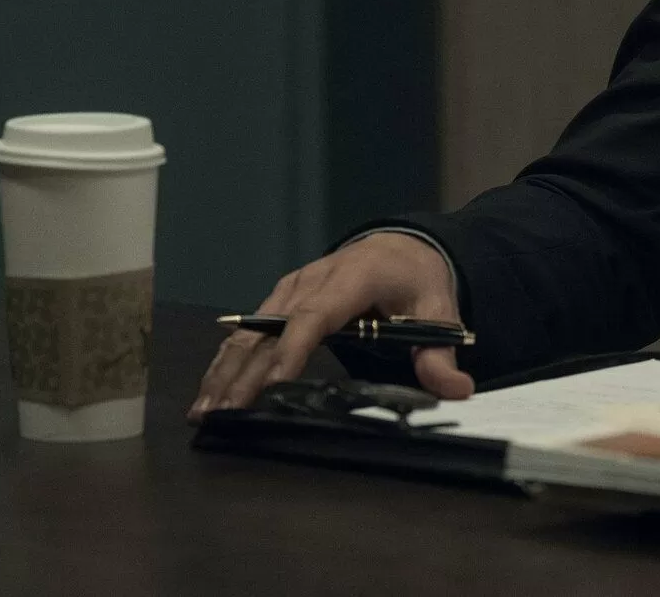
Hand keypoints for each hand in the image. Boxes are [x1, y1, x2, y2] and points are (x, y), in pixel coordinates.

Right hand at [188, 232, 473, 421]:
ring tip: (204, 409)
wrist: (402, 247)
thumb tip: (456, 389)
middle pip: (273, 327)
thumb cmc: (418, 281)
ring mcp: (293, 287)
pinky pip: (250, 330)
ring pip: (252, 329)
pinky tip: (212, 389)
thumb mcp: (439, 312)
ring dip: (226, 369)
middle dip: (245, 371)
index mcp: (356, 276)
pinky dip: (229, 359)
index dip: (293, 349)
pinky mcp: (282, 298)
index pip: (317, 314)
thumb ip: (440, 353)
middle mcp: (315, 278)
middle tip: (222, 412)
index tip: (271, 385)